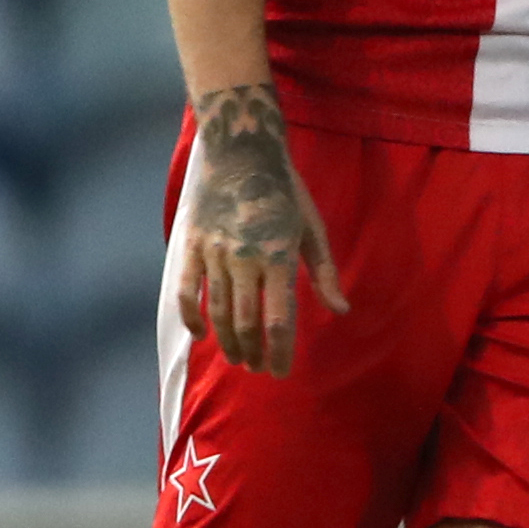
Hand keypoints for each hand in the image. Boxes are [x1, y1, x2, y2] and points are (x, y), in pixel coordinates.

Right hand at [176, 83, 342, 377]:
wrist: (241, 155)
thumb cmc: (285, 193)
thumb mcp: (313, 229)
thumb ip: (324, 273)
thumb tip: (342, 310)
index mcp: (278, 257)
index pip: (279, 319)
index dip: (279, 352)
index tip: (280, 372)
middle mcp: (244, 260)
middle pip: (246, 322)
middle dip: (253, 352)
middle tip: (259, 368)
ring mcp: (213, 254)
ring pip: (218, 312)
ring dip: (228, 341)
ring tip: (238, 358)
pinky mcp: (191, 247)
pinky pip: (186, 291)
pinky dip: (192, 317)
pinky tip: (201, 335)